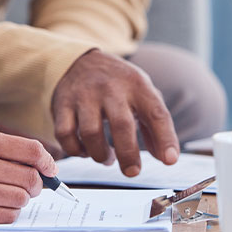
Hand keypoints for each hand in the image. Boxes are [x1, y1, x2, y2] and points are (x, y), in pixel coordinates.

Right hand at [0, 132, 56, 222]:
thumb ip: (5, 152)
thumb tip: (42, 168)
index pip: (31, 150)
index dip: (47, 162)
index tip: (50, 170)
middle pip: (30, 178)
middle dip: (36, 185)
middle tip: (29, 186)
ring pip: (21, 199)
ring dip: (20, 200)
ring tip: (7, 195)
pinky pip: (6, 216)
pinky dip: (8, 214)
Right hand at [52, 49, 177, 176]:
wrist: (80, 59)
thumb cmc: (117, 84)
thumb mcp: (142, 93)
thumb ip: (155, 125)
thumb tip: (165, 158)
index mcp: (136, 85)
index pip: (156, 113)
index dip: (165, 138)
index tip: (169, 160)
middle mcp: (110, 88)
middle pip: (121, 124)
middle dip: (128, 154)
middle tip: (132, 171)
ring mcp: (84, 95)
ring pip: (90, 132)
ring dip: (100, 154)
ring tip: (108, 158)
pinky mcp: (62, 103)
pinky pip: (65, 134)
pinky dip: (75, 150)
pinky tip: (85, 151)